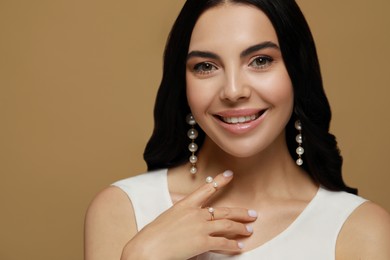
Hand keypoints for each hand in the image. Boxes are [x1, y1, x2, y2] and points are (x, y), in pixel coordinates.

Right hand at [120, 170, 257, 259]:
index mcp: (185, 205)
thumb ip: (181, 216)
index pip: (206, 189)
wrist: (147, 248)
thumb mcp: (167, 219)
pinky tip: (240, 247)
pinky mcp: (202, 242)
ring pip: (227, 225)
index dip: (220, 181)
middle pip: (223, 211)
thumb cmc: (152, 236)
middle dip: (240, 212)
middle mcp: (195, 213)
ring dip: (240, 228)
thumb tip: (189, 219)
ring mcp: (200, 227)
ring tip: (250, 229)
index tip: (230, 174)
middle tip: (253, 213)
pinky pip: (223, 243)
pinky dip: (233, 245)